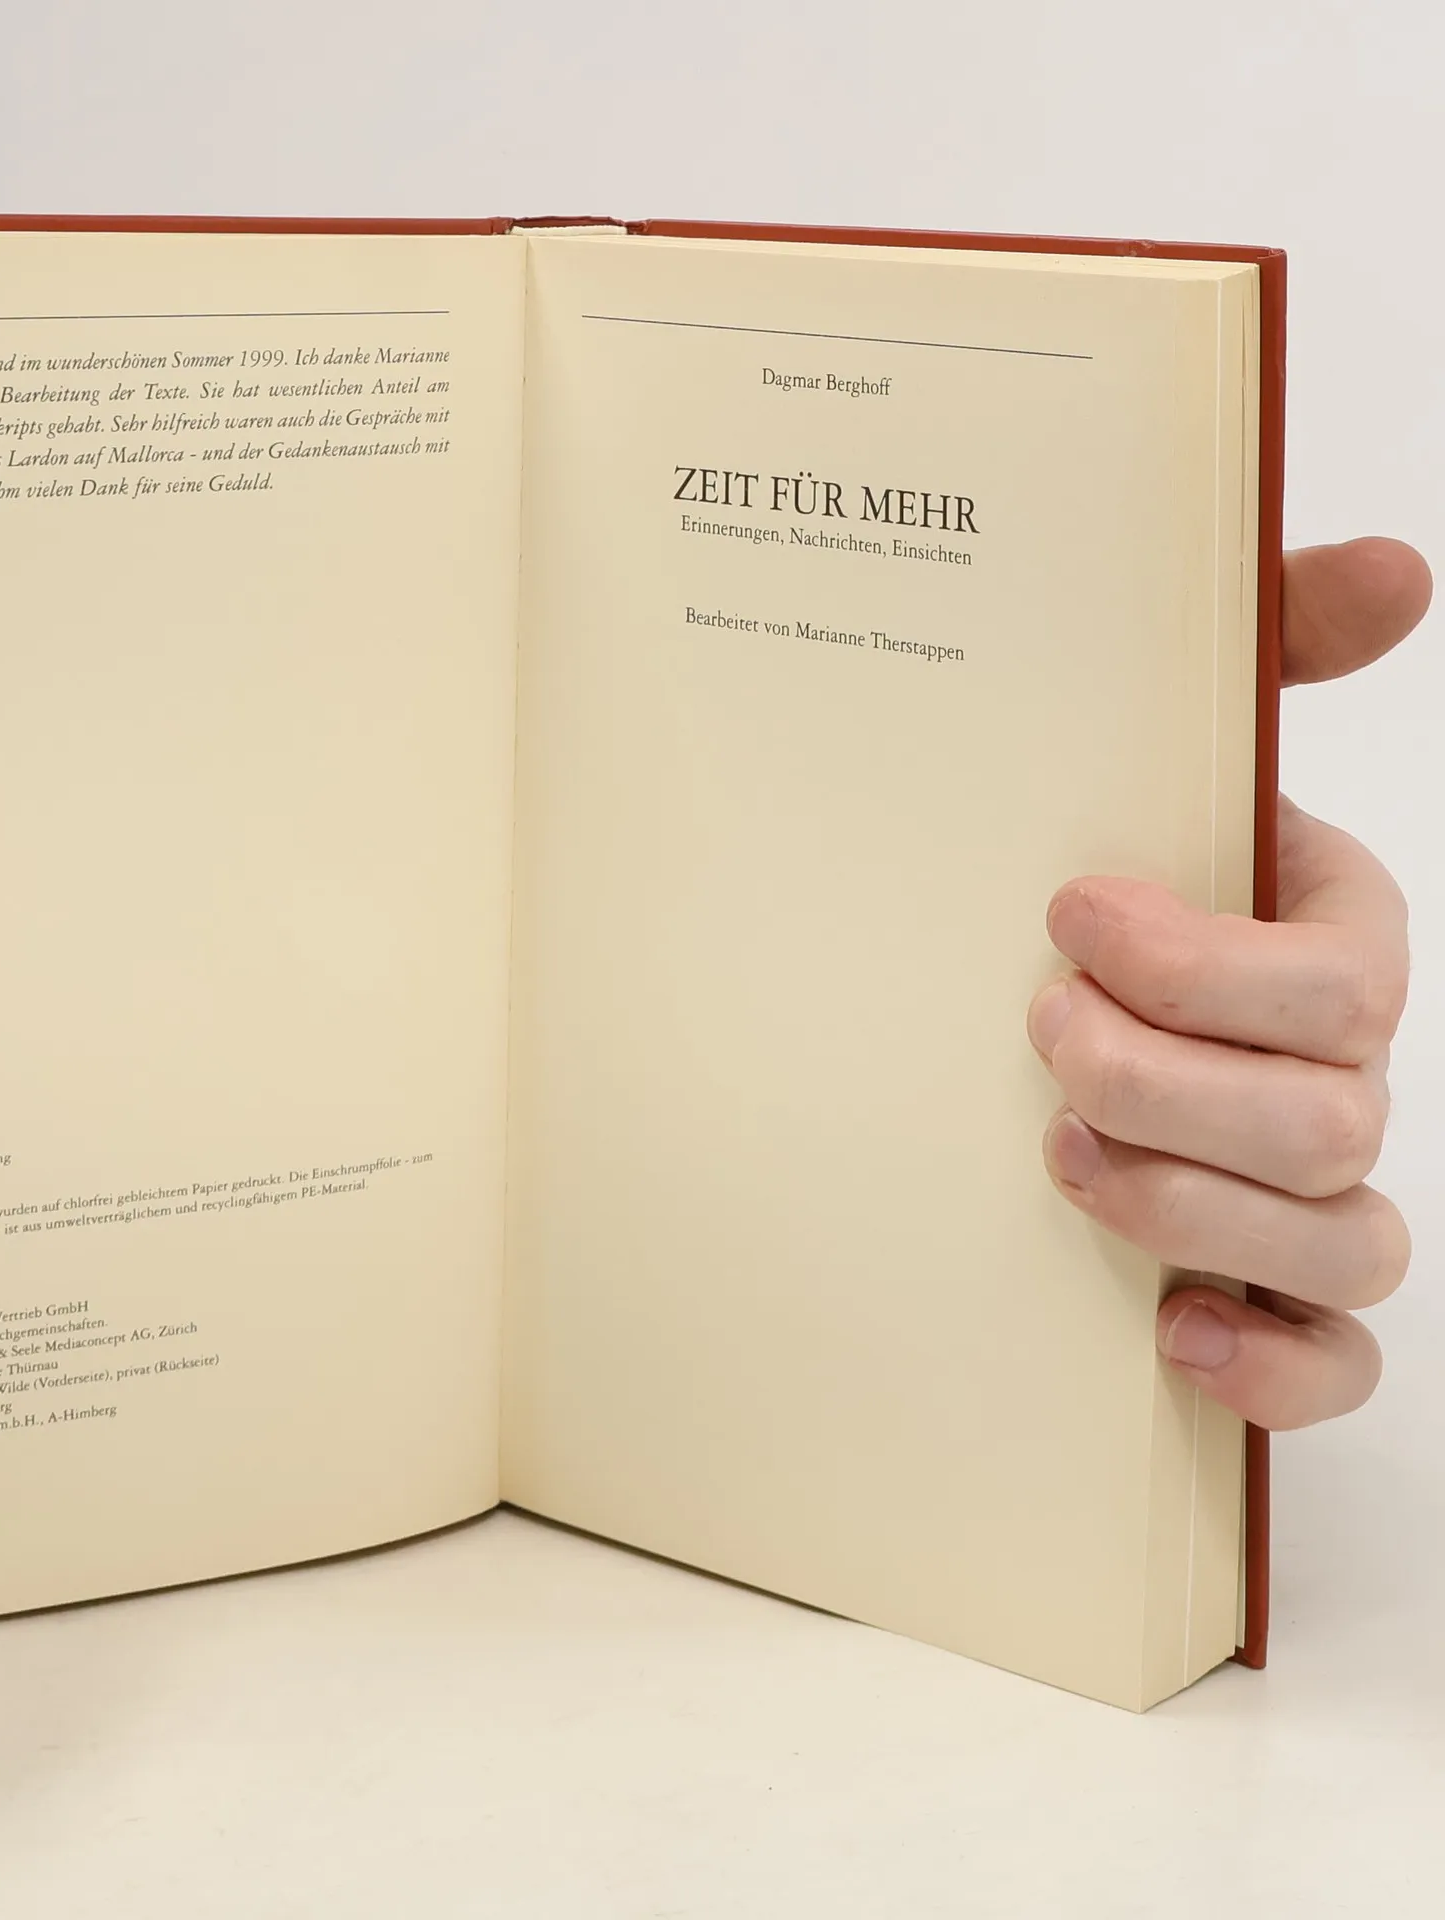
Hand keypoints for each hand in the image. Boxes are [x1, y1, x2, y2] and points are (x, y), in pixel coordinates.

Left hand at [1029, 538, 1431, 1428]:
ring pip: (1342, 1239)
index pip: (1339, 984)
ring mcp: (1310, 1191)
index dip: (1208, 970)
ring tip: (1058, 1154)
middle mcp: (1337, 1075)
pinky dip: (1275, 1362)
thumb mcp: (1159, 747)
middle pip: (1326, 1121)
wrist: (1019, 993)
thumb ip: (1268, 642)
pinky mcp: (1270, 1291)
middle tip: (1037, 1032)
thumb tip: (1397, 566)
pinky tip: (1172, 1337)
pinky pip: (1337, 1358)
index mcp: (1326, 950)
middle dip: (1168, 1084)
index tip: (1065, 916)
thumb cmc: (1096, 873)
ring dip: (1193, 1210)